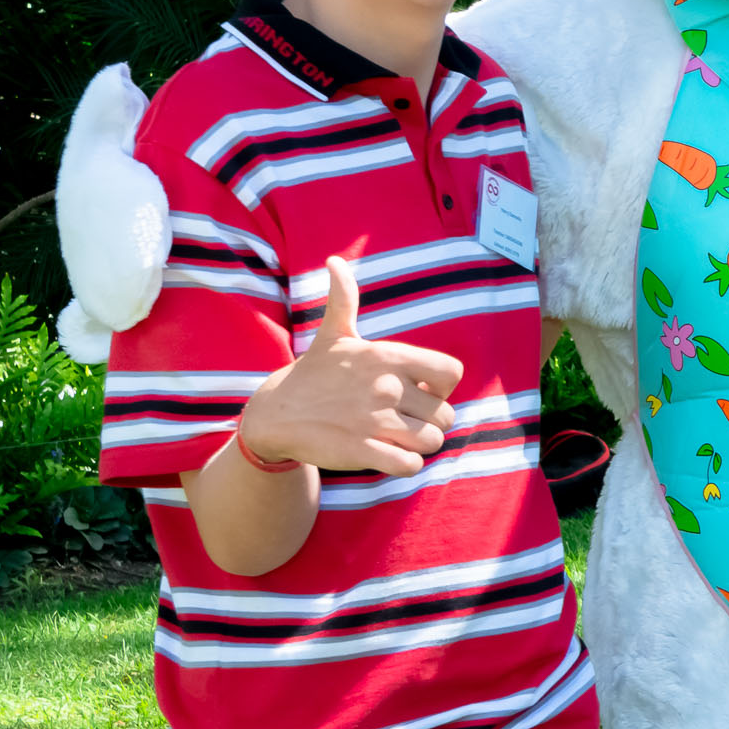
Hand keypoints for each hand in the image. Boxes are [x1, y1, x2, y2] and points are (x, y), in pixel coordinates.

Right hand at [235, 257, 464, 476]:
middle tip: (405, 420)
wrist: (275, 414)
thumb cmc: (315, 373)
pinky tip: (389, 455)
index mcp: (386, 356)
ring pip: (432, 442)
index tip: (421, 391)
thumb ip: (343, 299)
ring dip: (419, 445)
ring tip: (397, 438)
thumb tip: (333, 261)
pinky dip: (406, 465)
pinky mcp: (361, 451)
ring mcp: (373, 420)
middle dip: (431, 422)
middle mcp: (384, 386)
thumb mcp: (333, 335)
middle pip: (446, 415)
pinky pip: (410, 466)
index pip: (452, 372)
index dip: (444, 387)